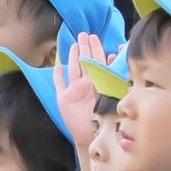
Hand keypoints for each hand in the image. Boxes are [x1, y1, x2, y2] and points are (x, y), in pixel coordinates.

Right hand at [53, 33, 106, 149]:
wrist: (93, 136)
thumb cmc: (106, 119)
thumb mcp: (113, 95)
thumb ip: (113, 77)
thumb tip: (114, 58)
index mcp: (99, 83)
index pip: (97, 62)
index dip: (96, 50)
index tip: (95, 38)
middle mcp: (86, 84)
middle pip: (84, 62)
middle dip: (84, 48)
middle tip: (84, 34)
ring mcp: (74, 91)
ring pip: (73, 69)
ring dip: (73, 57)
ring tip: (74, 44)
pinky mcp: (64, 99)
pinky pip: (59, 84)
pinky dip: (57, 75)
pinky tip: (57, 66)